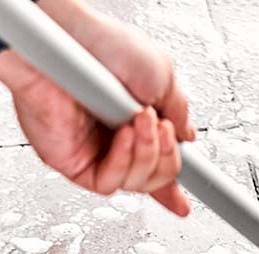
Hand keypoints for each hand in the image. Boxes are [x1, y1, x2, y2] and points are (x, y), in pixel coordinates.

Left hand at [0, 0, 194, 215]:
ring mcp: (94, 151)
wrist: (73, 44)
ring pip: (134, 183)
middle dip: (167, 158)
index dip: (171, 186)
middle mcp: (114, 139)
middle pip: (153, 179)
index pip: (157, 164)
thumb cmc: (107, 48)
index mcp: (137, 121)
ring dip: (147, 154)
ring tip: (141, 122)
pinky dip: (123, 161)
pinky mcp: (72, 161)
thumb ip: (178, 112)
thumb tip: (186, 136)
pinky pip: (107, 182)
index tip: (183, 203)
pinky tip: (123, 135)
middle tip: (164, 131)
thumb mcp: (162, 77)